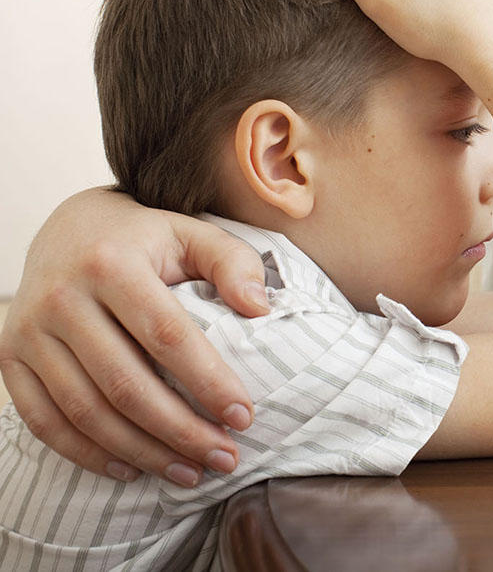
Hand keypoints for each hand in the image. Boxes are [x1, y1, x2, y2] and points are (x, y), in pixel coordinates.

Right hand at [0, 188, 267, 483]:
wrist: (68, 227)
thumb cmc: (145, 238)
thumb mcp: (193, 233)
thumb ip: (233, 263)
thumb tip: (260, 309)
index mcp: (111, 263)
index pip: (167, 335)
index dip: (207, 380)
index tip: (244, 416)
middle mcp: (62, 298)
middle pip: (125, 383)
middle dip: (180, 430)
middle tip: (225, 458)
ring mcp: (29, 331)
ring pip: (86, 411)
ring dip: (141, 451)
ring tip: (189, 472)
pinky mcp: (10, 358)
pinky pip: (44, 421)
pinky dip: (88, 453)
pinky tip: (132, 469)